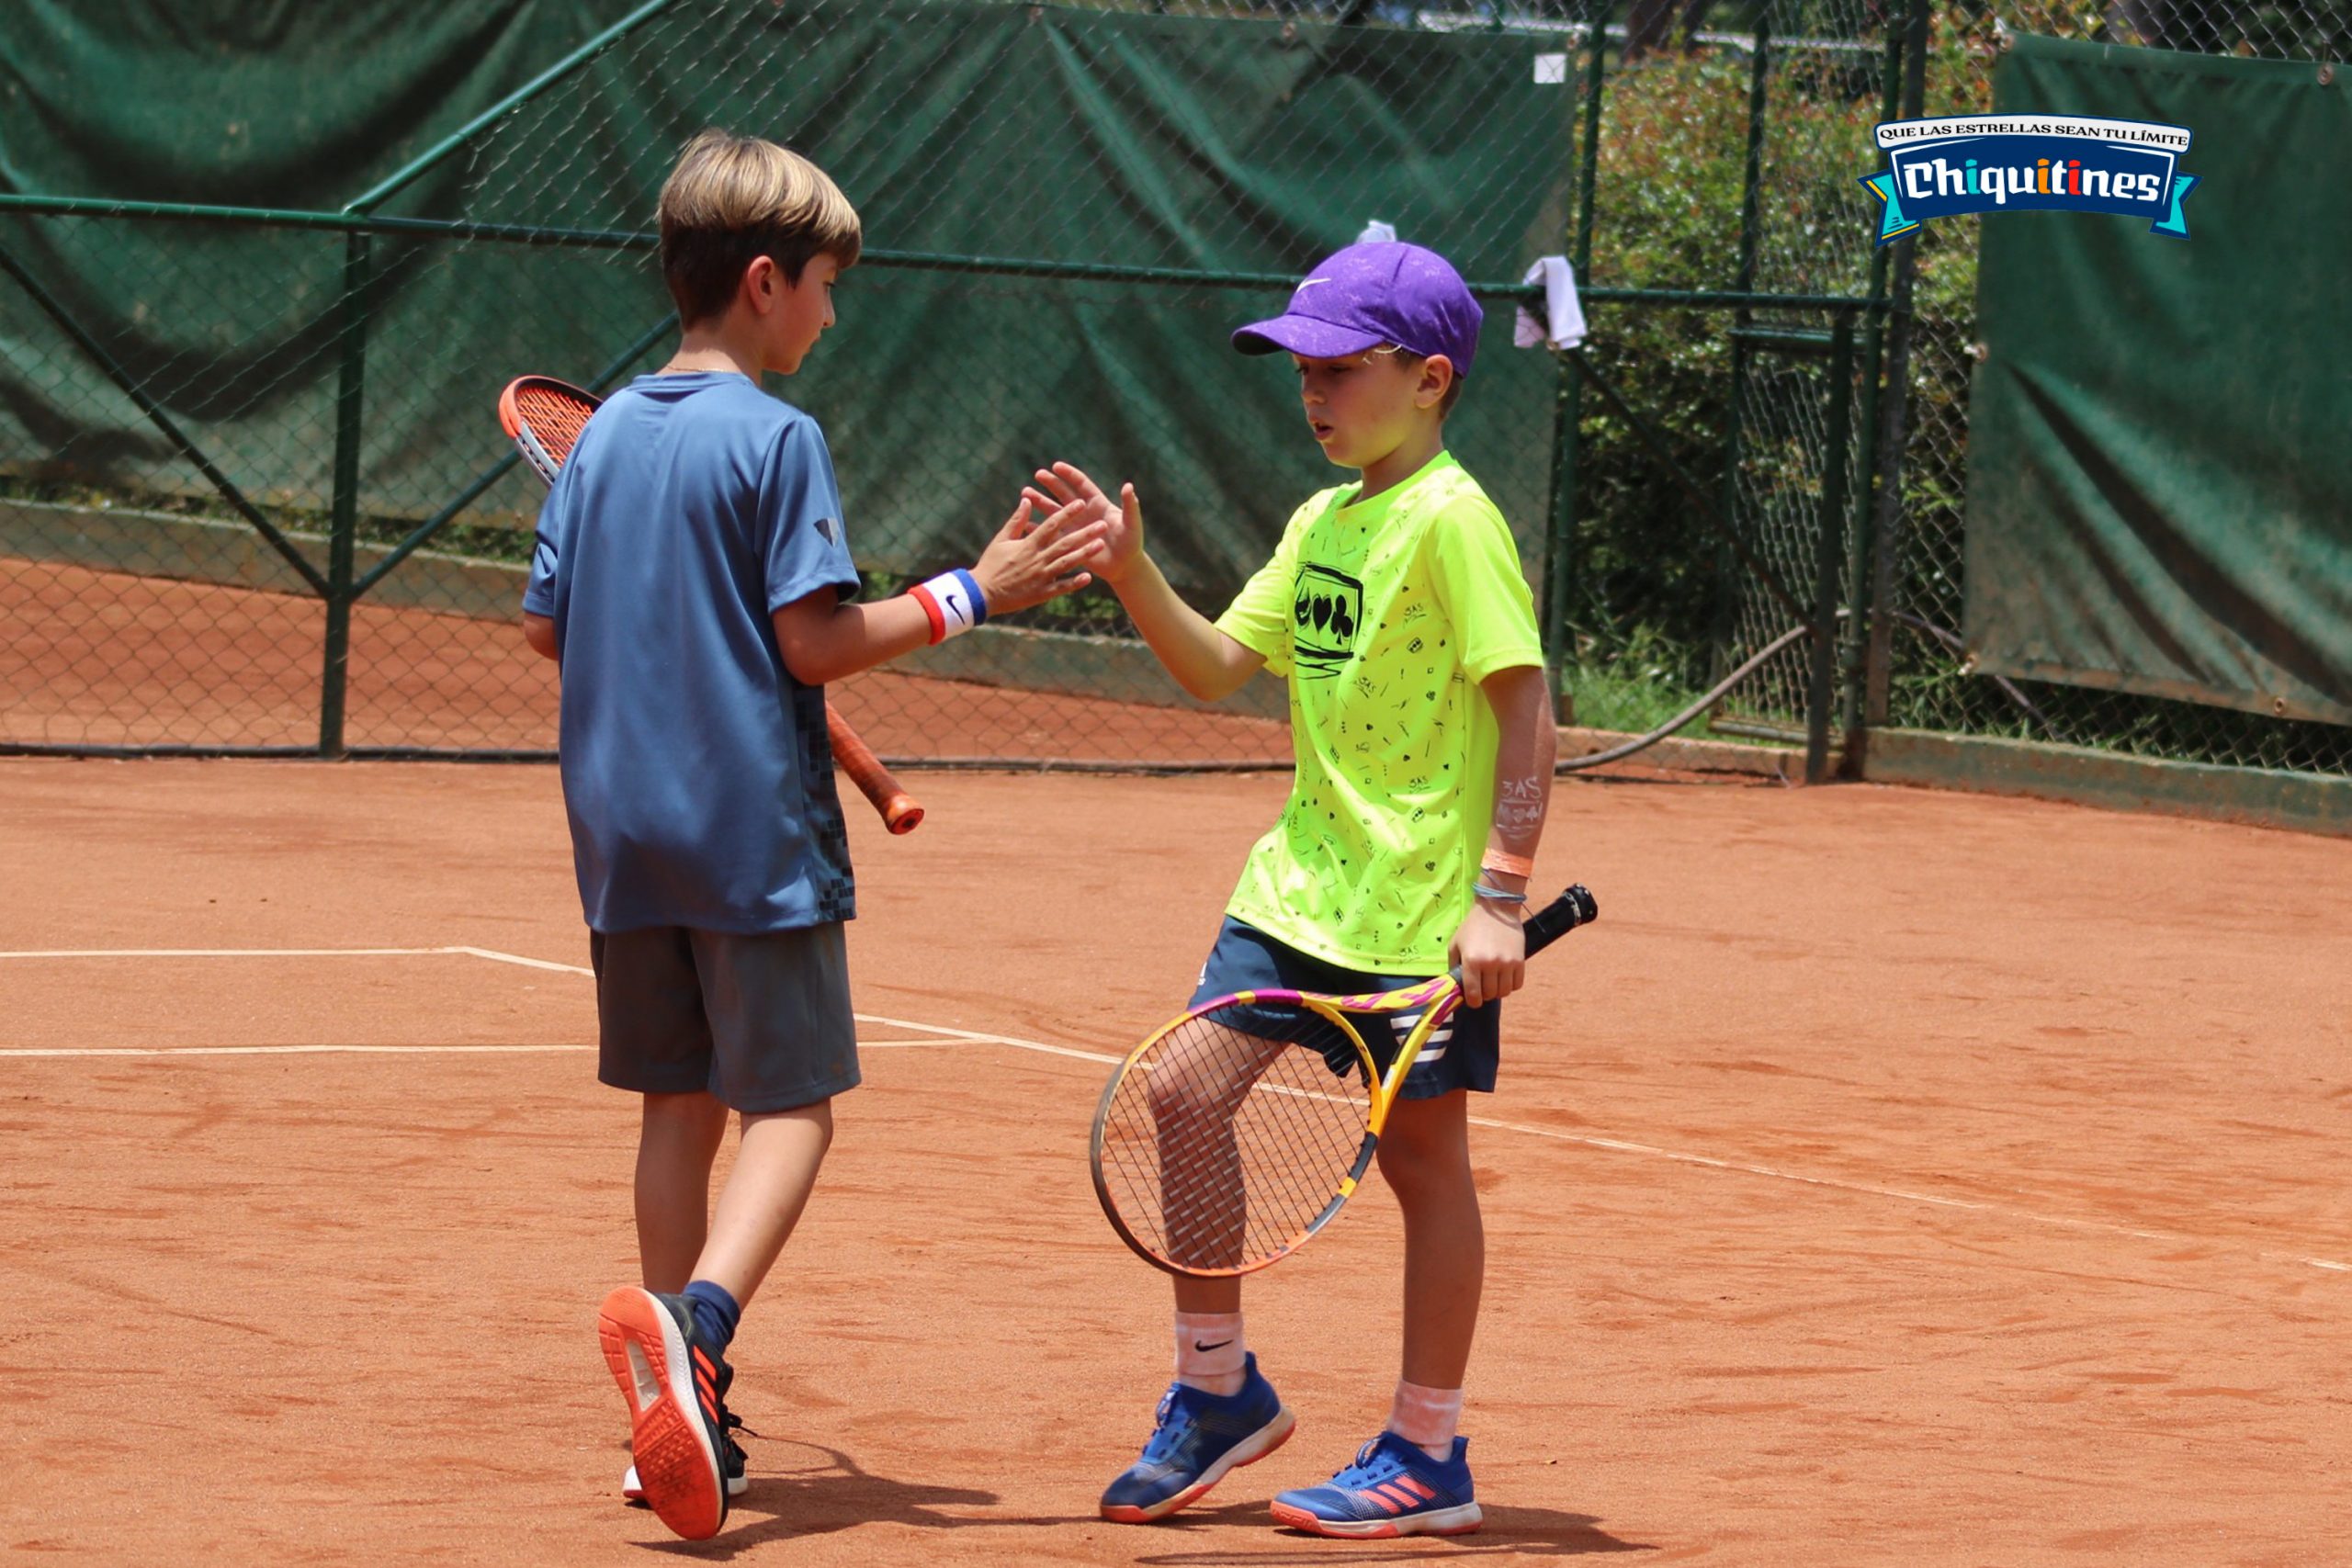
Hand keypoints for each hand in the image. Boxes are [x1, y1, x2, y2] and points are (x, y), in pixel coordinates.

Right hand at [970, 496, 1105, 616]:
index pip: (1051, 525)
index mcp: (1028, 544)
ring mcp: (1040, 576)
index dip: (1067, 513)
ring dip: (1084, 554)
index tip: (1081, 503)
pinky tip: (1088, 578)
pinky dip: (1074, 583)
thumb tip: (1026, 499)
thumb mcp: (1001, 539)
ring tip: (1100, 545)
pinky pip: (1060, 588)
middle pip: (1065, 543)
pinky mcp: (1041, 593)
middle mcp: (1037, 559)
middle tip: (1103, 524)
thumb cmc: (991, 564)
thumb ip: (1017, 520)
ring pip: (1066, 563)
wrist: (982, 594)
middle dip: (1085, 532)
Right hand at [1025, 461, 1142, 585]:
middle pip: (1064, 494)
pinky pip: (1052, 534)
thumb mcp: (1132, 523)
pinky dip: (1040, 529)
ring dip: (1040, 502)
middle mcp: (1084, 513)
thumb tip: (1128, 486)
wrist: (1125, 565)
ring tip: (1025, 494)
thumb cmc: (1132, 542)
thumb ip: (1130, 505)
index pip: (1081, 484)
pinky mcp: (1070, 543)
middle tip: (1038, 474)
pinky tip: (1026, 524)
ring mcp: (1075, 527)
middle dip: (1051, 483)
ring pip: (1054, 512)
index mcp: (1098, 504)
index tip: (1056, 466)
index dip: (1070, 475)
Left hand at [1448, 900, 1526, 1008]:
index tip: (1473, 1000)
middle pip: (1489, 994)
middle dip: (1484, 994)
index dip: (1473, 1001)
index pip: (1473, 994)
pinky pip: (1517, 984)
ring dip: (1498, 990)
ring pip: (1504, 992)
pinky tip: (1505, 977)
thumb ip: (1453, 966)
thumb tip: (1456, 987)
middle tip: (1482, 986)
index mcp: (1471, 961)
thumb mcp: (1455, 944)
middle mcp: (1490, 964)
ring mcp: (1507, 963)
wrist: (1496, 908)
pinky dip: (1511, 985)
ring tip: (1493, 981)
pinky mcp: (1520, 961)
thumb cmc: (1472, 927)